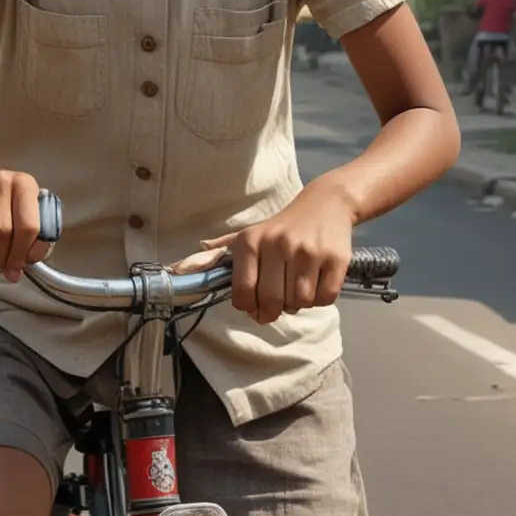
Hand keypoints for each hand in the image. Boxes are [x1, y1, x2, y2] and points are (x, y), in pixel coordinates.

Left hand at [197, 188, 354, 325]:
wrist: (326, 204)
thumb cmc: (281, 227)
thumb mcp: (249, 234)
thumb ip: (219, 253)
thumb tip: (180, 268)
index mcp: (251, 241)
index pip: (243, 293)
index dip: (249, 308)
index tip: (254, 307)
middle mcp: (277, 244)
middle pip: (271, 301)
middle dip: (272, 311)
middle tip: (276, 306)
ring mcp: (308, 251)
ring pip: (299, 302)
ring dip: (298, 303)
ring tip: (298, 285)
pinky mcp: (335, 258)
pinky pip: (324, 298)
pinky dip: (320, 299)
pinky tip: (316, 281)